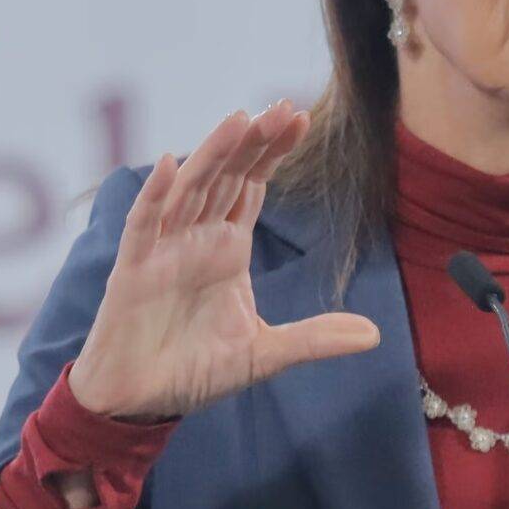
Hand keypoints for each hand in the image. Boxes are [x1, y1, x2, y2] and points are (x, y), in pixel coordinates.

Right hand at [66, 99, 379, 422]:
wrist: (142, 401)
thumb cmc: (196, 370)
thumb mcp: (265, 353)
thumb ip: (315, 338)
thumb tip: (375, 335)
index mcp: (227, 248)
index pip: (252, 187)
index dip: (273, 153)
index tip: (301, 118)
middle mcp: (196, 239)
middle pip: (227, 177)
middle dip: (252, 143)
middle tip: (281, 108)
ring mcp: (163, 250)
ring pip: (190, 190)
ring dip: (212, 154)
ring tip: (239, 120)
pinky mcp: (133, 270)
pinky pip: (144, 225)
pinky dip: (154, 196)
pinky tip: (168, 166)